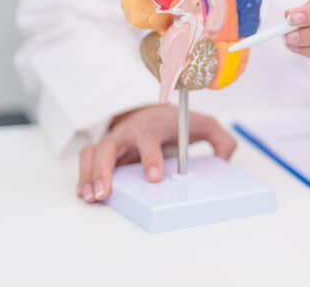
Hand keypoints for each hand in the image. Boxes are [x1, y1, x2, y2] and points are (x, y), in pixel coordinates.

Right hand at [76, 105, 235, 202]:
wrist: (152, 112)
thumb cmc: (174, 123)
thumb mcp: (203, 126)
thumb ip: (220, 140)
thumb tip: (225, 157)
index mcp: (152, 126)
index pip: (149, 140)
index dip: (150, 158)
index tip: (154, 177)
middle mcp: (129, 132)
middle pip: (111, 146)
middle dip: (106, 169)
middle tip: (106, 191)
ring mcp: (114, 140)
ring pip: (94, 153)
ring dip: (90, 175)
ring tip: (91, 196)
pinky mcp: (103, 150)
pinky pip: (87, 159)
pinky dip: (83, 176)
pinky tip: (84, 193)